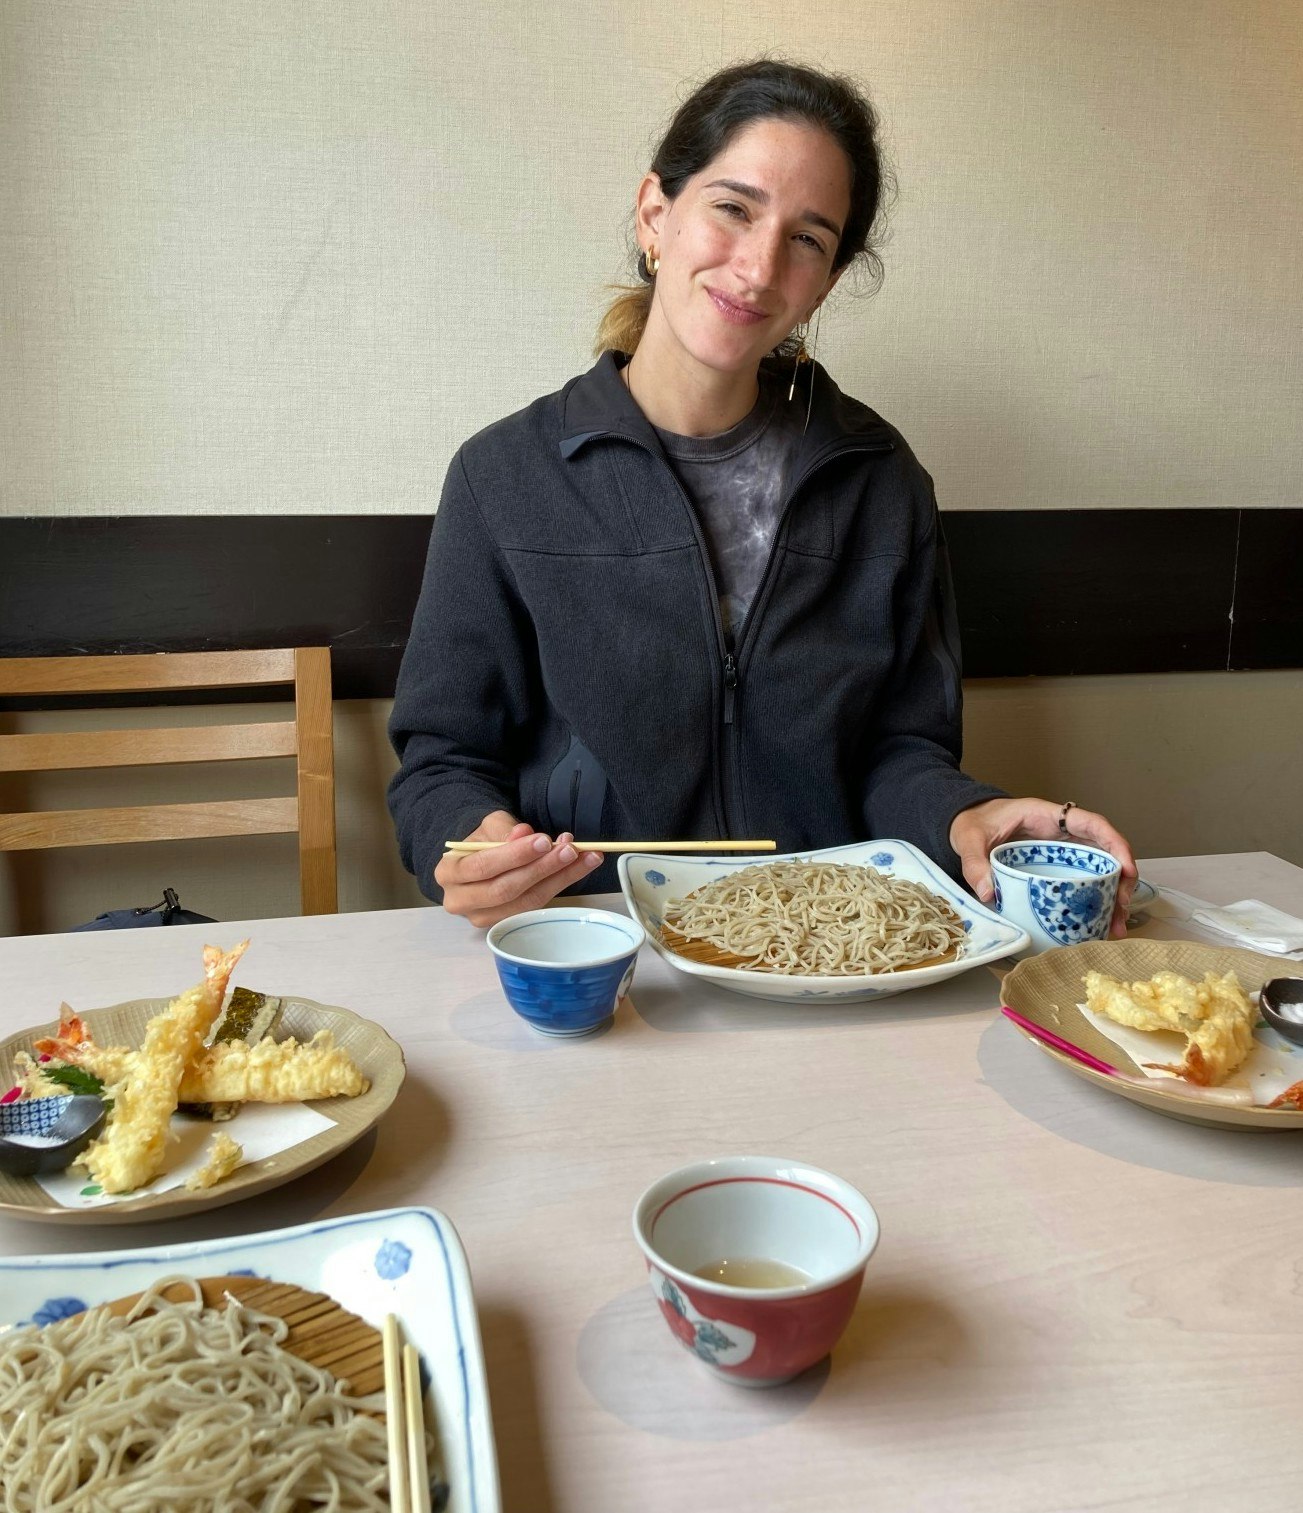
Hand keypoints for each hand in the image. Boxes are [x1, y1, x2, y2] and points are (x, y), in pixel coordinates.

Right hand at [434, 810, 603, 927]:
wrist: (477, 860)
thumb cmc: (483, 841)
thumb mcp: (489, 826)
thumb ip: (505, 830)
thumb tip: (525, 833)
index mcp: (448, 873)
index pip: (482, 866)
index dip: (515, 855)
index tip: (545, 841)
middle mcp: (460, 901)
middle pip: (505, 890)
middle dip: (542, 869)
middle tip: (571, 850)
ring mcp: (482, 918)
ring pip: (525, 902)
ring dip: (559, 878)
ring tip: (585, 857)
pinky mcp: (505, 924)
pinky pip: (536, 907)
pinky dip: (559, 885)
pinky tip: (578, 868)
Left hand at [948, 797, 1137, 938]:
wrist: (965, 824)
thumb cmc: (972, 823)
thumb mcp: (969, 839)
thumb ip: (975, 862)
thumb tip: (988, 893)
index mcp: (1046, 815)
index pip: (1092, 823)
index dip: (1115, 844)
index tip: (1128, 868)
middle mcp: (1061, 832)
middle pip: (1105, 851)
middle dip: (1121, 879)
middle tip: (1122, 909)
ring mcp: (1061, 850)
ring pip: (1099, 870)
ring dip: (1111, 895)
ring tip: (1115, 926)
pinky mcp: (1055, 867)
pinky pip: (1082, 881)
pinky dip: (1092, 901)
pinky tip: (1097, 924)